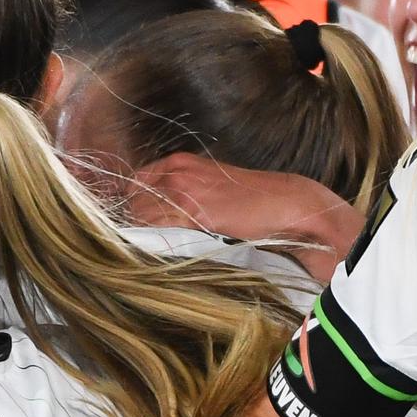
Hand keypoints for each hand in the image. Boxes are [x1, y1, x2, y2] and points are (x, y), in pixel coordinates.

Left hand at [128, 153, 361, 280]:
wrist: (288, 205)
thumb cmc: (254, 203)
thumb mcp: (212, 188)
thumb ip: (184, 196)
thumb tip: (156, 218)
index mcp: (179, 162)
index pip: (133, 184)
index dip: (129, 207)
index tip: (128, 227)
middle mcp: (175, 171)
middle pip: (130, 199)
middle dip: (129, 222)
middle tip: (130, 245)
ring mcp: (181, 190)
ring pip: (137, 215)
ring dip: (136, 235)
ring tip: (140, 254)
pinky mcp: (191, 212)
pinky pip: (154, 228)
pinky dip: (149, 241)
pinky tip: (154, 253)